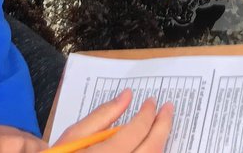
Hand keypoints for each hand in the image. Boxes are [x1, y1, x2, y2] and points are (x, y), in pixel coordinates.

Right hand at [53, 89, 172, 151]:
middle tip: (168, 110)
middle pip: (152, 148)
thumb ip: (103, 115)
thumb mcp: (74, 135)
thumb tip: (127, 95)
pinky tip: (150, 145)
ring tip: (160, 127)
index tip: (151, 101)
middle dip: (163, 126)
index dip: (148, 113)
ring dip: (160, 143)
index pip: (137, 131)